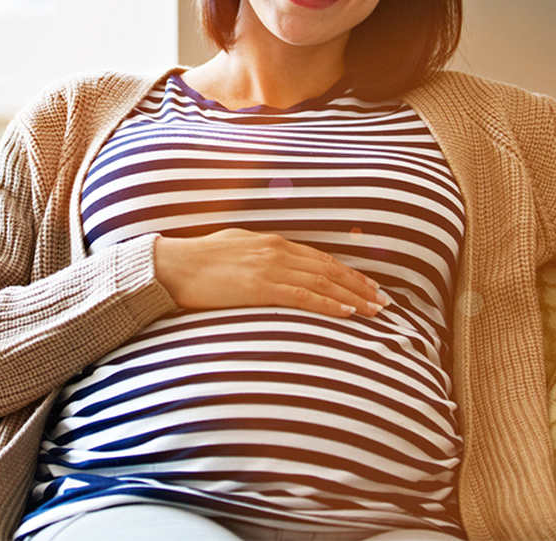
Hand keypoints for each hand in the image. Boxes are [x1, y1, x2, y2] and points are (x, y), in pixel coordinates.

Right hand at [152, 228, 391, 316]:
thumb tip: (272, 267)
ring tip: (374, 310)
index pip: (319, 258)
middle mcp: (276, 250)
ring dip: (352, 297)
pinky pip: (302, 296)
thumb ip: (257, 256)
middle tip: (384, 301)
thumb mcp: (233, 249)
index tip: (368, 285)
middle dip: (359, 285)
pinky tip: (347, 313)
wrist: (171, 266)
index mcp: (270, 241)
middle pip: (328, 268)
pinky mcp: (259, 286)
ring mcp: (269, 267)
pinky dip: (328, 304)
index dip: (347, 272)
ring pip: (322, 282)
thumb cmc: (196, 261)